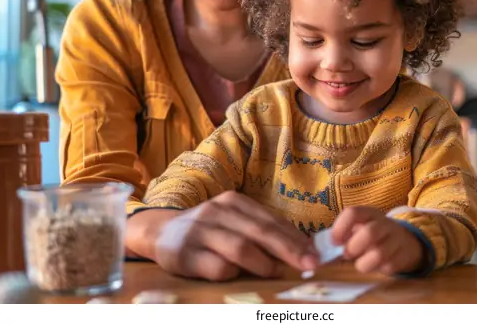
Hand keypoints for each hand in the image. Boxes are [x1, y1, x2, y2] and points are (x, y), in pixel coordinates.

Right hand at [128, 191, 317, 281]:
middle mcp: (216, 211)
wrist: (161, 232)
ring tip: (276, 272)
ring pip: (240, 248)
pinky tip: (236, 274)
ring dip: (263, 263)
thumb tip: (300, 248)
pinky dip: (233, 273)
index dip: (294, 237)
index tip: (314, 253)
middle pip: (259, 231)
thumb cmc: (208, 229)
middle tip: (309, 264)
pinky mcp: (184, 254)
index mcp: (233, 201)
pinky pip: (217, 267)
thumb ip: (260, 230)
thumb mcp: (233, 220)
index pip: (270, 219)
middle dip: (288, 249)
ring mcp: (199, 232)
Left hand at [330, 206, 426, 275]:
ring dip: (364, 263)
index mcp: (368, 213)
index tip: (334, 242)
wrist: (404, 241)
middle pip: (369, 233)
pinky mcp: (404, 255)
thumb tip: (320, 252)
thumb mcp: (358, 229)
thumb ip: (341, 237)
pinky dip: (378, 270)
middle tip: (347, 254)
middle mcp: (383, 223)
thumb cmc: (371, 236)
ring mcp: (396, 239)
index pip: (352, 213)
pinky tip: (375, 266)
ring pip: (379, 254)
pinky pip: (388, 266)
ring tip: (360, 263)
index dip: (340, 228)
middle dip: (354, 247)